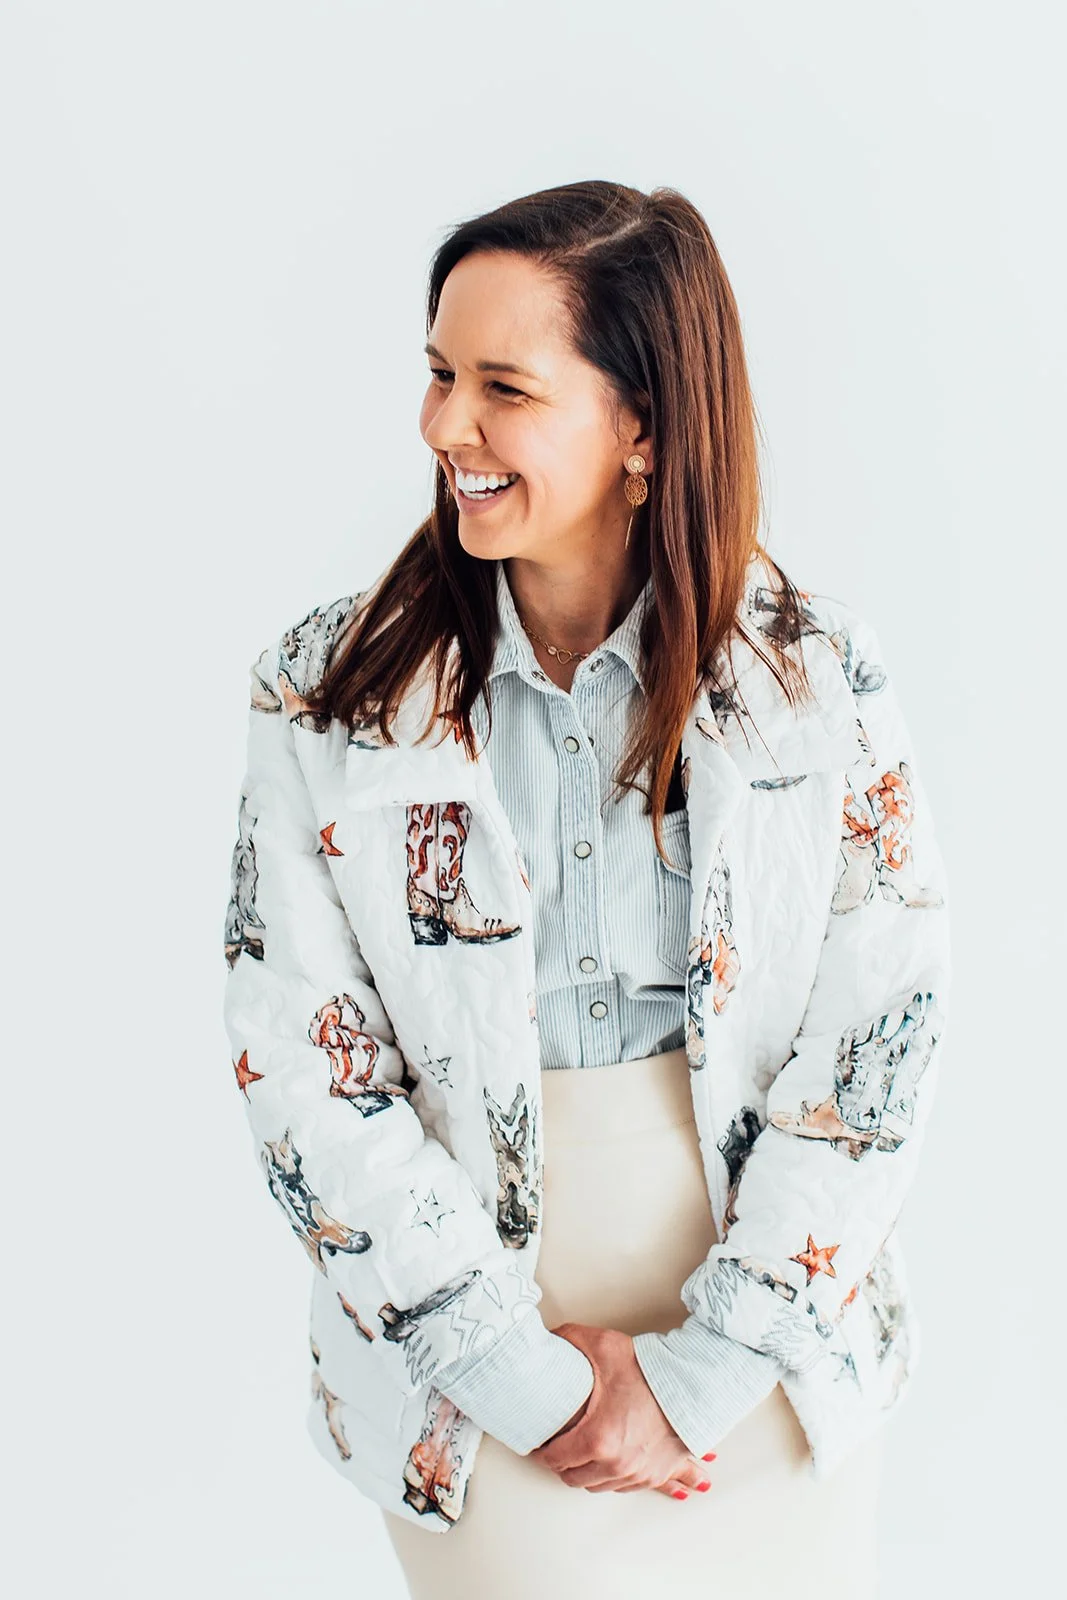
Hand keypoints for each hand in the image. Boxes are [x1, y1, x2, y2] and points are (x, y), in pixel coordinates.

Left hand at [527, 1321, 715, 1499]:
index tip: (539, 1444)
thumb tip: (550, 1336)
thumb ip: (571, 1339)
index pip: (555, 1460)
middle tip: (558, 1447)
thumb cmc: (652, 1370)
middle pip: (574, 1478)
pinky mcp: (656, 1474)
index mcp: (598, 1439)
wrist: (695, 1384)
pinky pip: (626, 1488)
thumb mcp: (604, 1346)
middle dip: (562, 1464)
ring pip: (599, 1486)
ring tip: (581, 1455)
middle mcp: (616, 1464)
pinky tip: (609, 1468)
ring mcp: (637, 1473)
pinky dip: (614, 1479)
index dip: (542, 1451)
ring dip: (587, 1473)